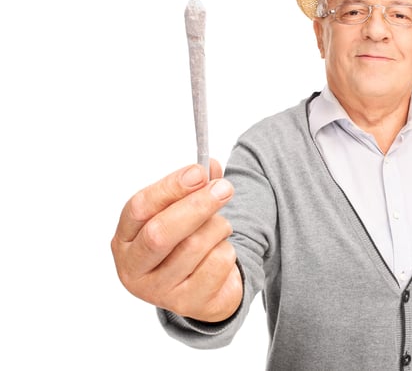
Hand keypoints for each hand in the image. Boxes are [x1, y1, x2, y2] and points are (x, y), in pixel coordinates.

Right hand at [111, 160, 242, 321]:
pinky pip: (216, 265)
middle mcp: (133, 267)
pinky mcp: (187, 304)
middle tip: (224, 188)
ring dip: (218, 228)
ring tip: (221, 228)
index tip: (199, 171)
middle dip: (196, 206)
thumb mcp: (185, 211)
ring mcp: (157, 291)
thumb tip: (210, 165)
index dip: (170, 187)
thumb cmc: (188, 241)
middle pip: (161, 233)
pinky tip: (222, 253)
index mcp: (125, 238)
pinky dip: (227, 251)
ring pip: (194, 247)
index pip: (139, 207)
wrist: (206, 287)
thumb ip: (195, 187)